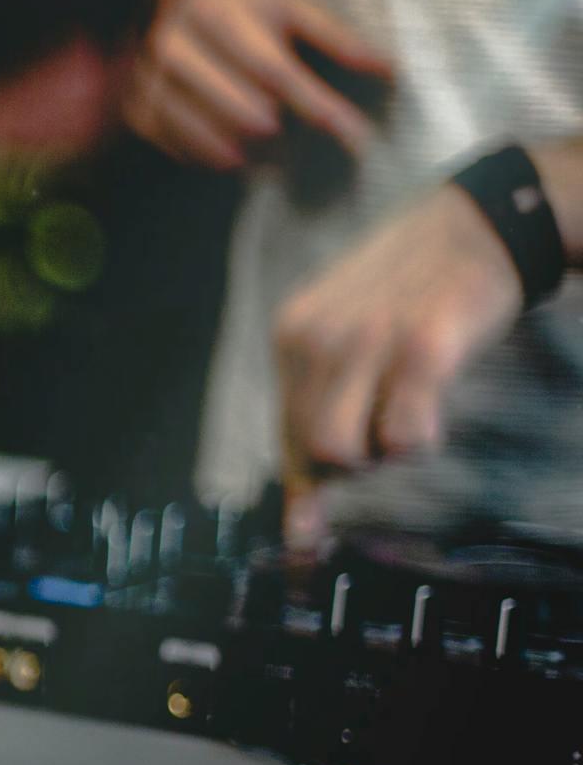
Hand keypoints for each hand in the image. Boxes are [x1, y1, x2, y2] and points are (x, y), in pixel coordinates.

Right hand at [127, 0, 390, 170]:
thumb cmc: (249, 1)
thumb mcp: (292, 1)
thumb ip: (335, 34)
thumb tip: (386, 69)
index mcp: (219, 13)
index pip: (275, 71)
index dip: (317, 106)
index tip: (354, 134)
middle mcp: (176, 46)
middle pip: (238, 110)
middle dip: (282, 137)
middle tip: (316, 152)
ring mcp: (150, 80)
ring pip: (204, 134)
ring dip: (247, 155)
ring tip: (278, 162)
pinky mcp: (138, 107)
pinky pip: (176, 146)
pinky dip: (209, 157)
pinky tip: (238, 159)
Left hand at [272, 184, 524, 544]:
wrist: (480, 219)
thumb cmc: (415, 285)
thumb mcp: (348, 328)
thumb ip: (325, 397)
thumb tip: (310, 488)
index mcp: (293, 336)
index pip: (285, 434)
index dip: (299, 493)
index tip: (304, 545)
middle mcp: (318, 339)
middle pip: (311, 450)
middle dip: (351, 465)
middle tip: (388, 433)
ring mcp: (368, 341)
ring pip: (346, 448)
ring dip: (383, 453)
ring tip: (412, 415)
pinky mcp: (424, 346)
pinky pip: (404, 431)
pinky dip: (419, 439)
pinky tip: (432, 409)